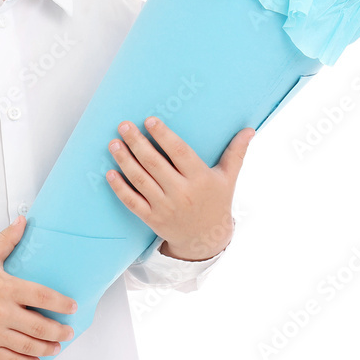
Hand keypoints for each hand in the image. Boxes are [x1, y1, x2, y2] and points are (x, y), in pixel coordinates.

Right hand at [0, 216, 77, 359]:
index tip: (73, 307)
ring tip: (56, 347)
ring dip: (47, 348)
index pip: (41, 297)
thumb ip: (8, 239)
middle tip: (69, 332)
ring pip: (28, 346)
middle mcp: (1, 312)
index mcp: (6, 288)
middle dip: (59, 332)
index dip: (61, 303)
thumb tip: (24, 219)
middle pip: (39, 326)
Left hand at [106, 118, 254, 260]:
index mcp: (200, 178)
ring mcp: (165, 207)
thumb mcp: (229, 178)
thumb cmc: (217, 201)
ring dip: (125, 161)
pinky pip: (132, 202)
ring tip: (113, 143)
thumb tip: (250, 129)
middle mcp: (182, 192)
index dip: (164, 136)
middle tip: (123, 125)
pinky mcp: (152, 218)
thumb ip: (236, 152)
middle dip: (137, 143)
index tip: (150, 120)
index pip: (180, 153)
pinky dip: (120, 188)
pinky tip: (109, 173)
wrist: (206, 239)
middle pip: (155, 164)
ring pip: (141, 181)